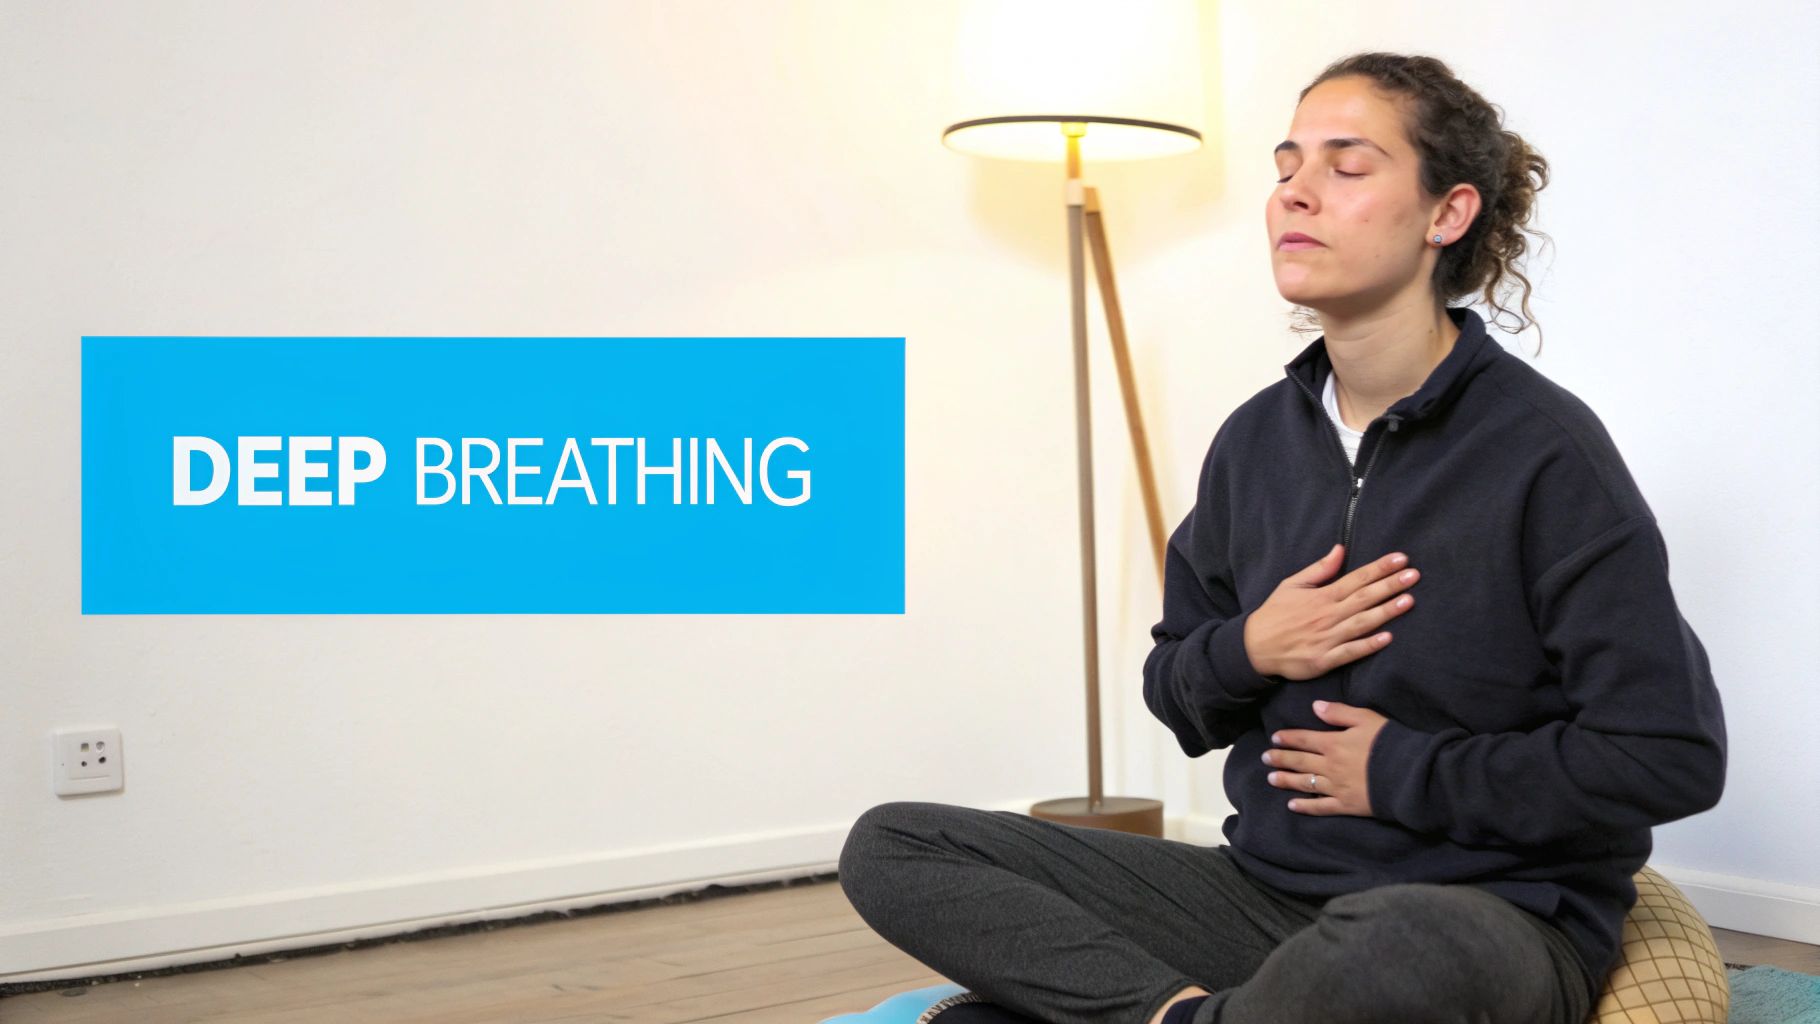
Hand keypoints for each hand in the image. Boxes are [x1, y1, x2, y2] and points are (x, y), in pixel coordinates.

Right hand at [1243, 544, 1420, 680]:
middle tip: (1414, 575)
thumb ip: (1319, 569)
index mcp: (1321, 596)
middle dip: (1390, 585)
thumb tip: (1340, 549)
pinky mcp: (1324, 660)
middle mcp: (1327, 615)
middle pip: (1363, 598)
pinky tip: (1387, 638)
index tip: (1401, 559)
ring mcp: (1326, 638)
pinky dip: (1368, 645)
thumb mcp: (1292, 584)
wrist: (1254, 647)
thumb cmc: (1275, 614)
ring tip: (1409, 600)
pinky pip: (1350, 652)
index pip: (1355, 578)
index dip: (1379, 568)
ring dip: (1386, 612)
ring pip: (1361, 623)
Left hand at [1262, 700, 1387, 815]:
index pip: (1304, 739)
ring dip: (1286, 781)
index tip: (1274, 738)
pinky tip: (1292, 806)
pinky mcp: (1346, 805)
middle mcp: (1330, 766)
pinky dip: (1305, 807)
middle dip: (1280, 759)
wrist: (1411, 774)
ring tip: (1271, 779)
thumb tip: (1315, 706)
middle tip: (1264, 758)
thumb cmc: (1391, 742)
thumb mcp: (1367, 719)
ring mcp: (1336, 787)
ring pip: (1305, 783)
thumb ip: (1339, 712)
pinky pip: (1321, 807)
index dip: (1288, 738)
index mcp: (1334, 743)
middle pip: (1300, 761)